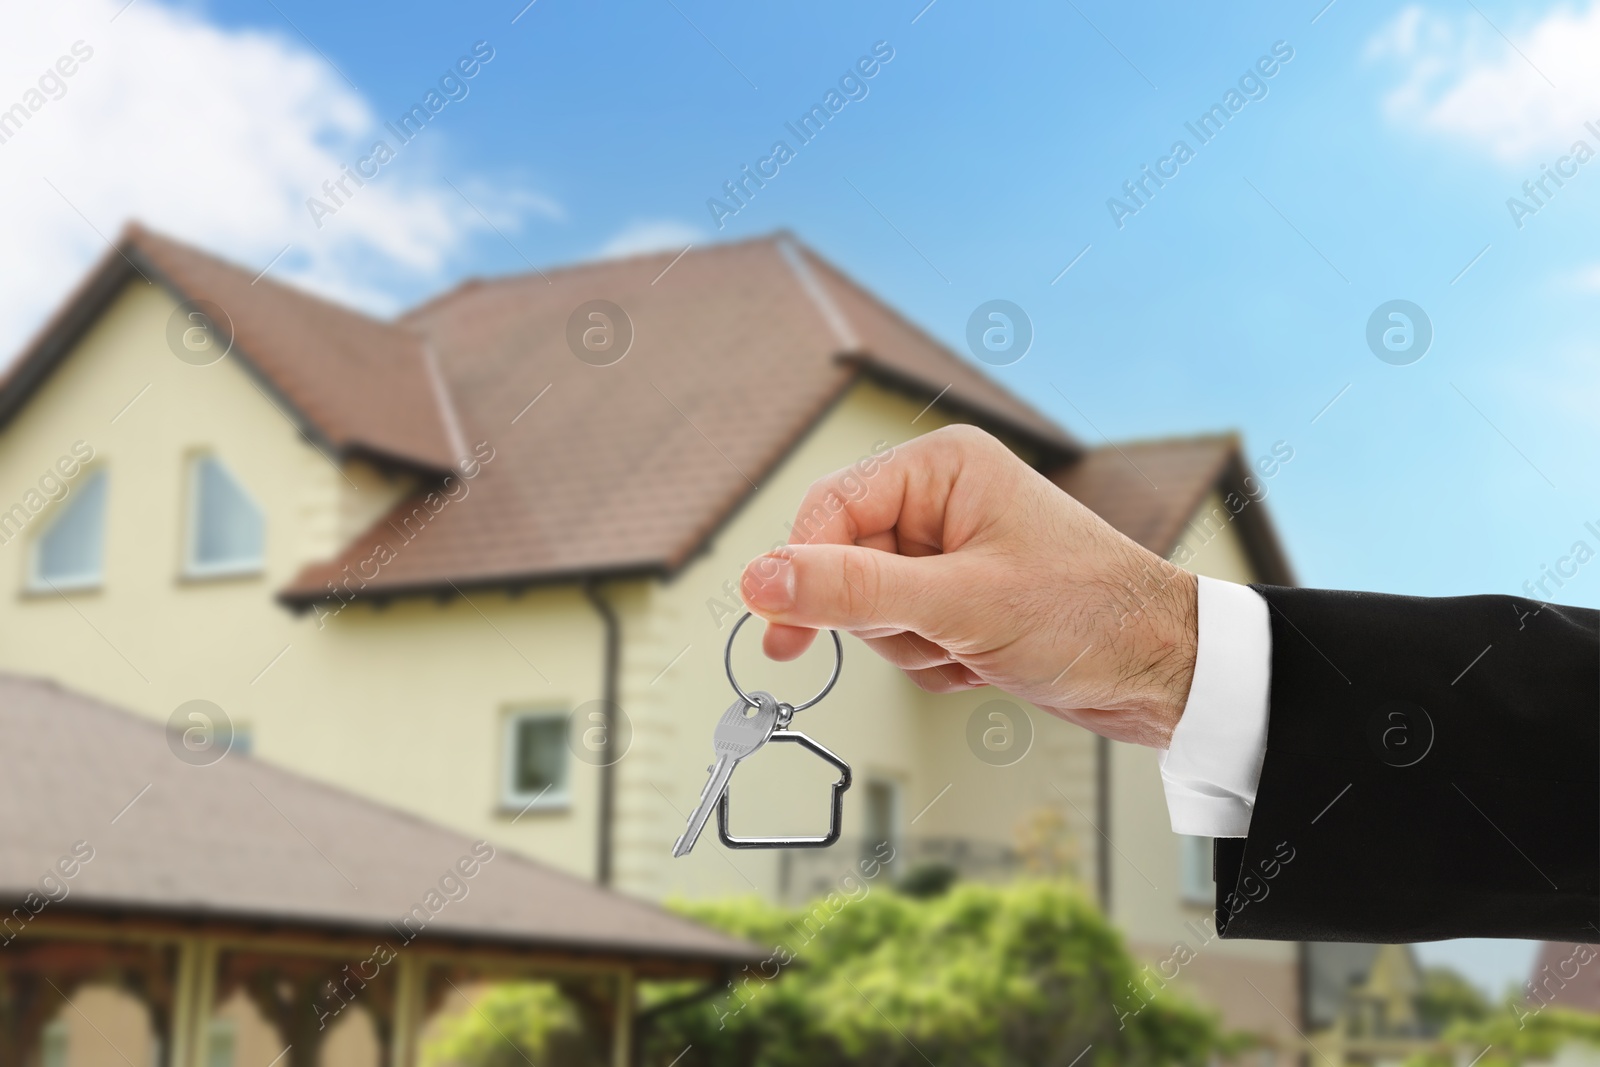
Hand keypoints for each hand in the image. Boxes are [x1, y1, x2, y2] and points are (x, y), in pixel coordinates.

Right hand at [739, 425, 1198, 747]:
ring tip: (976, 646)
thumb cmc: (1090, 614)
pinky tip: (985, 660)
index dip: (803, 572)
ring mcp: (950, 554)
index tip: (783, 630)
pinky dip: (937, 664)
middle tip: (938, 633)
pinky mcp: (959, 601)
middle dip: (886, 620)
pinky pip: (903, 640)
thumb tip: (761, 578)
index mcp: (941, 468)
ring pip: (870, 612)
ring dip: (916, 648)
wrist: (1163, 672)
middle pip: (845, 565)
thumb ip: (851, 591)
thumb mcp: (958, 604)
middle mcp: (941, 502)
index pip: (829, 510)